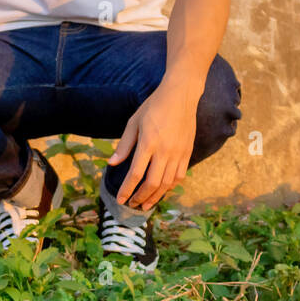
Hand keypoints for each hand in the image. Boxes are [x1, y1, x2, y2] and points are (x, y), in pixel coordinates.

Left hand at [108, 83, 198, 210]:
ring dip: (155, 197)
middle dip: (140, 197)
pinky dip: (170, 187)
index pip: (136, 173)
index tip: (120, 199)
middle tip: (132, 204)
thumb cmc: (154, 106)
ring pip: (167, 184)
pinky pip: (179, 176)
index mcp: (148, 142)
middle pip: (152, 183)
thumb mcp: (134, 122)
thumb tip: (111, 164)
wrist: (181, 95)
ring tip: (145, 204)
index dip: (127, 189)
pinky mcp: (187, 152)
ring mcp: (178, 153)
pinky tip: (162, 191)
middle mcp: (164, 150)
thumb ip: (124, 145)